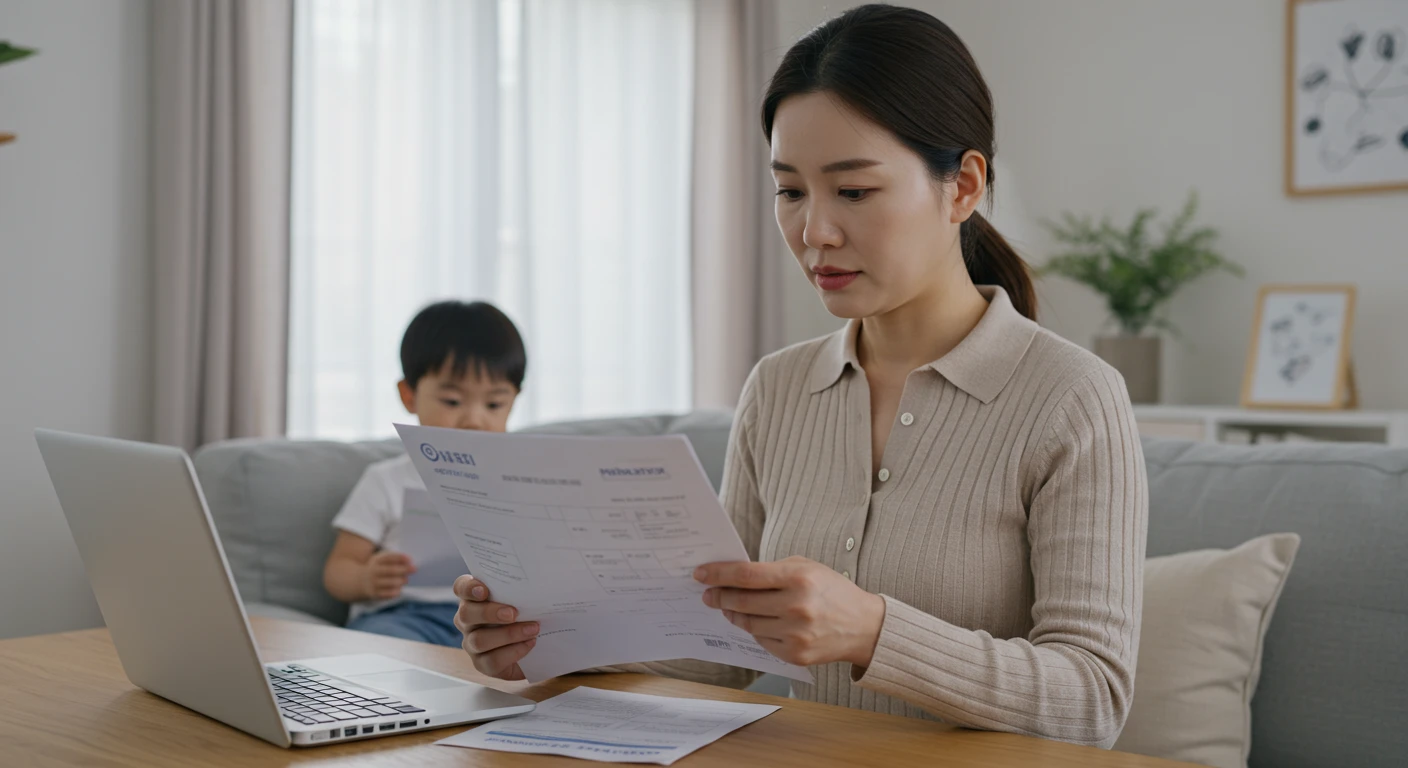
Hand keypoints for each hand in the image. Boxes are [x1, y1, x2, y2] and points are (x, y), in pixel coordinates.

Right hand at [362, 551, 415, 599]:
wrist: (360, 581)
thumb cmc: (379, 568)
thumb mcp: (383, 560)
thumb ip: (395, 559)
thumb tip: (409, 563)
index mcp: (376, 561)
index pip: (389, 558)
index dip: (400, 558)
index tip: (410, 560)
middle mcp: (374, 571)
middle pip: (391, 570)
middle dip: (404, 569)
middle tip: (414, 569)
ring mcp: (373, 583)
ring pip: (391, 583)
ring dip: (401, 581)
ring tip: (406, 580)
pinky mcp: (375, 594)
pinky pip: (388, 594)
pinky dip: (396, 591)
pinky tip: (399, 589)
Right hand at [452, 576, 537, 679]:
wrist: (537, 646)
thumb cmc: (528, 614)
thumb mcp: (526, 598)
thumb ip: (524, 587)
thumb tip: (546, 574)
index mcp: (474, 598)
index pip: (461, 588)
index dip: (468, 588)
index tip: (484, 589)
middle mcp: (468, 620)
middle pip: (466, 614)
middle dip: (489, 613)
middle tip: (513, 613)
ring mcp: (471, 643)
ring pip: (479, 640)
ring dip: (508, 634)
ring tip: (532, 629)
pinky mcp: (482, 663)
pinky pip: (492, 661)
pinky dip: (514, 652)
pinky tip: (530, 644)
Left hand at [695, 556, 885, 668]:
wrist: (863, 626)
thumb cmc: (831, 591)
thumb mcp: (806, 568)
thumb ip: (771, 571)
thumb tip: (732, 576)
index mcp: (798, 578)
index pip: (746, 575)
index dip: (719, 574)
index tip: (701, 574)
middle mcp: (796, 607)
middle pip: (741, 602)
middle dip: (719, 596)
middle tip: (709, 594)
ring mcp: (795, 634)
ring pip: (747, 624)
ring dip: (733, 614)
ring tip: (729, 607)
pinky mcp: (795, 655)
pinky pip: (761, 641)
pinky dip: (755, 630)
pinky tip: (756, 621)